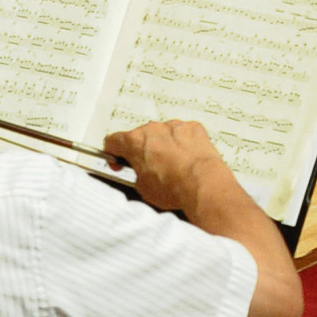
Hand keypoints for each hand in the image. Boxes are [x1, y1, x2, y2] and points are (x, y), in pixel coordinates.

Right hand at [102, 116, 230, 216]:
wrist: (202, 185)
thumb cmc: (174, 187)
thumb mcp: (143, 189)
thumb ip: (136, 175)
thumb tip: (141, 176)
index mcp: (135, 142)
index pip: (114, 141)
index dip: (113, 153)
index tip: (118, 161)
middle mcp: (153, 129)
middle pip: (140, 136)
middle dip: (143, 151)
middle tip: (150, 168)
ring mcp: (174, 126)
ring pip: (163, 134)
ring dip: (164, 146)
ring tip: (173, 167)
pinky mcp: (193, 128)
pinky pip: (184, 133)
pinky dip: (184, 144)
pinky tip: (188, 159)